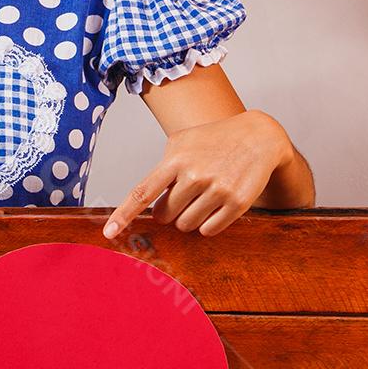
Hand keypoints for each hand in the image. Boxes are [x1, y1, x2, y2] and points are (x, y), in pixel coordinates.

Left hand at [103, 110, 290, 240]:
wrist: (258, 136)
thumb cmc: (213, 140)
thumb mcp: (182, 142)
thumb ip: (162, 167)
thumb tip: (146, 200)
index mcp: (175, 160)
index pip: (142, 192)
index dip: (123, 214)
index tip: (109, 232)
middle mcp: (194, 175)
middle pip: (165, 215)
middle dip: (170, 212)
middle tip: (183, 196)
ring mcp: (217, 190)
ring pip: (187, 225)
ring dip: (189, 218)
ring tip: (203, 197)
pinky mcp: (237, 203)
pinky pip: (209, 230)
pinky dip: (208, 224)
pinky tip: (216, 205)